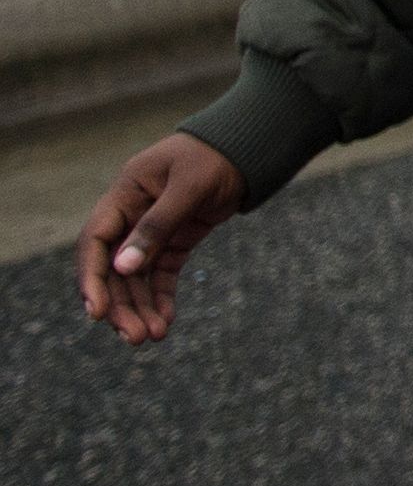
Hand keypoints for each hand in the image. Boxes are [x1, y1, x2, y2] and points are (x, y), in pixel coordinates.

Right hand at [79, 132, 246, 345]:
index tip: (96, 313)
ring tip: (152, 337)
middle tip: (134, 337)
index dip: (92, 279)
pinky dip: (161, 298)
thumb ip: (158, 224)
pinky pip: (162, 274)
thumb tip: (123, 267)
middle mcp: (131, 216)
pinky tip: (165, 321)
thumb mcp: (189, 187)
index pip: (95, 243)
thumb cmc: (214, 157)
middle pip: (114, 268)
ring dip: (141, 307)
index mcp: (123, 196)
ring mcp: (152, 230)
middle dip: (121, 304)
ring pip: (136, 277)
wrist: (247, 147)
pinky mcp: (175, 240)